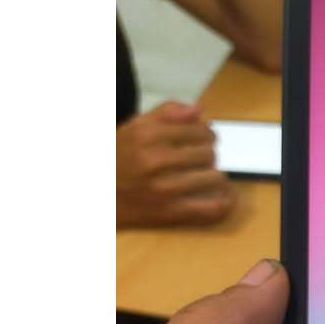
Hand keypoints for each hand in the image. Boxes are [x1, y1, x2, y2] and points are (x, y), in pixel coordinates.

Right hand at [116, 101, 234, 227]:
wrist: (99, 195)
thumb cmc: (120, 158)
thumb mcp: (135, 126)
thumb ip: (167, 113)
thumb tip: (198, 110)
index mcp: (147, 135)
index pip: (199, 131)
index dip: (208, 134)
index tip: (205, 139)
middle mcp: (155, 160)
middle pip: (209, 154)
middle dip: (209, 154)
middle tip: (201, 159)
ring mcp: (165, 189)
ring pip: (215, 178)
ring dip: (215, 176)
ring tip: (207, 175)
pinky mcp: (172, 213)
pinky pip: (213, 208)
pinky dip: (225, 201)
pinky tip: (224, 195)